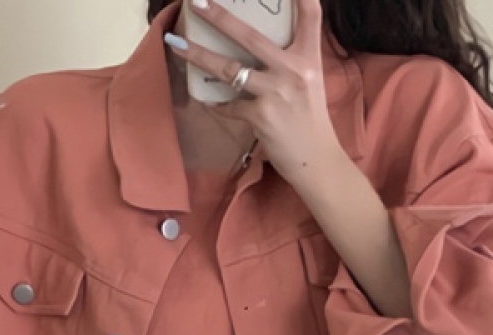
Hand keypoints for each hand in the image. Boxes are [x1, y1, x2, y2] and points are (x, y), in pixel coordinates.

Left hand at [164, 0, 342, 181]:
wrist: (316, 160)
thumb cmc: (310, 120)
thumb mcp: (310, 82)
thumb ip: (290, 62)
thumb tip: (257, 48)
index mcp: (308, 58)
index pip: (310, 15)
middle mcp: (293, 70)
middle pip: (251, 36)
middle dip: (220, 16)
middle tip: (196, 1)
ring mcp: (275, 92)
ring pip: (229, 69)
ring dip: (199, 56)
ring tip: (176, 44)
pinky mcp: (260, 116)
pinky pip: (229, 105)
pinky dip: (217, 104)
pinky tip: (207, 99)